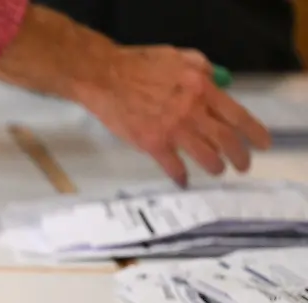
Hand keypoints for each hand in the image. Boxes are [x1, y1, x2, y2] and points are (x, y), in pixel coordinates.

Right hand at [76, 46, 270, 185]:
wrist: (105, 77)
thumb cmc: (139, 63)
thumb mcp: (178, 56)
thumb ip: (202, 69)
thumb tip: (220, 82)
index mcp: (201, 88)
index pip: (237, 115)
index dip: (254, 133)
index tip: (261, 144)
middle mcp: (192, 111)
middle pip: (227, 140)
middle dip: (239, 157)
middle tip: (242, 165)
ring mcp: (173, 130)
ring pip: (206, 157)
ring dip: (216, 167)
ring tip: (217, 171)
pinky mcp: (152, 144)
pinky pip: (174, 167)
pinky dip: (181, 176)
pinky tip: (184, 181)